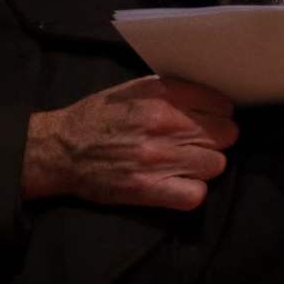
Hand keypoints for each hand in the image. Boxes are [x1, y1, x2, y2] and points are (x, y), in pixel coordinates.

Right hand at [22, 77, 237, 211]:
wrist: (58, 149)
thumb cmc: (98, 117)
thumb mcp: (134, 88)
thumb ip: (173, 90)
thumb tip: (211, 98)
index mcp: (162, 96)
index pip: (223, 106)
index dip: (219, 116)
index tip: (209, 121)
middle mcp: (163, 124)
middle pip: (225, 136)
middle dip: (215, 141)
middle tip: (197, 145)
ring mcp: (155, 158)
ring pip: (216, 164)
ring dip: (204, 166)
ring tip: (185, 165)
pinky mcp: (145, 188)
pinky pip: (194, 195)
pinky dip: (191, 192)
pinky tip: (179, 185)